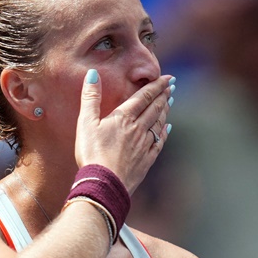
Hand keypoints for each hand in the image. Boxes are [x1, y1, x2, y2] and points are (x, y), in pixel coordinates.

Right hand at [74, 70, 172, 193]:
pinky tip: (167, 129)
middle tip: (171, 86)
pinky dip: (164, 133)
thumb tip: (93, 74)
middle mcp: (138, 129)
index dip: (156, 86)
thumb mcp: (85, 122)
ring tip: (169, 102)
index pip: (144, 97)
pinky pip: (159, 143)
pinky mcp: (146, 160)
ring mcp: (144, 145)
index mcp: (124, 117)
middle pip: (154, 109)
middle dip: (163, 96)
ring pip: (158, 124)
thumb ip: (90, 97)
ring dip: (164, 111)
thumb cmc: (92, 152)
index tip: (168, 78)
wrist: (104, 183)